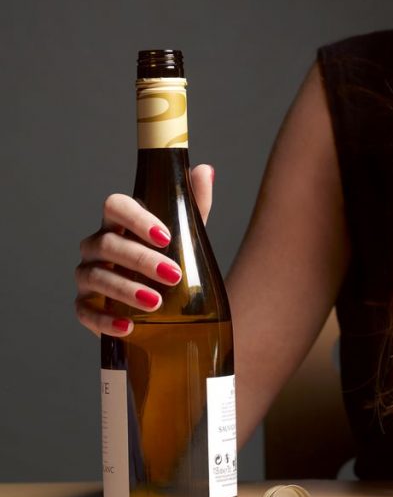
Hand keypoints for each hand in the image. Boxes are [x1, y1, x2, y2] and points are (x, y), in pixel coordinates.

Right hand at [74, 164, 214, 336]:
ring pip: (95, 276)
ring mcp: (88, 276)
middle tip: (174, 275)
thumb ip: (194, 204)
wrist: (168, 305)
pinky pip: (85, 312)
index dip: (137, 218)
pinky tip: (128, 326)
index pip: (115, 206)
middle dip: (141, 259)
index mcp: (120, 223)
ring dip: (125, 289)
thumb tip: (204, 170)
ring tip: (156, 302)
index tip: (166, 236)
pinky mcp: (86, 307)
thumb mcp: (188, 234)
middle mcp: (98, 246)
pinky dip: (105, 320)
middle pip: (108, 244)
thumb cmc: (172, 259)